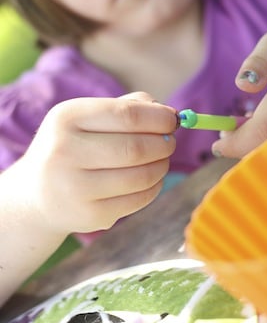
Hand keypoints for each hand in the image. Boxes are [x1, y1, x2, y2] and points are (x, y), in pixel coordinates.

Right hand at [8, 92, 176, 235]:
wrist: (36, 195)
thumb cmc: (73, 147)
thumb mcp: (87, 118)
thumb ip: (127, 107)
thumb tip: (168, 112)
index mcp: (67, 118)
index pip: (127, 115)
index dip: (159, 118)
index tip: (173, 120)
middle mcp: (65, 152)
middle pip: (136, 148)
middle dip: (164, 144)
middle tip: (170, 142)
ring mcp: (75, 187)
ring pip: (141, 176)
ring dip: (162, 166)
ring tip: (162, 160)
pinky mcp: (89, 215)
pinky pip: (138, 200)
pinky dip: (154, 187)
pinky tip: (152, 179)